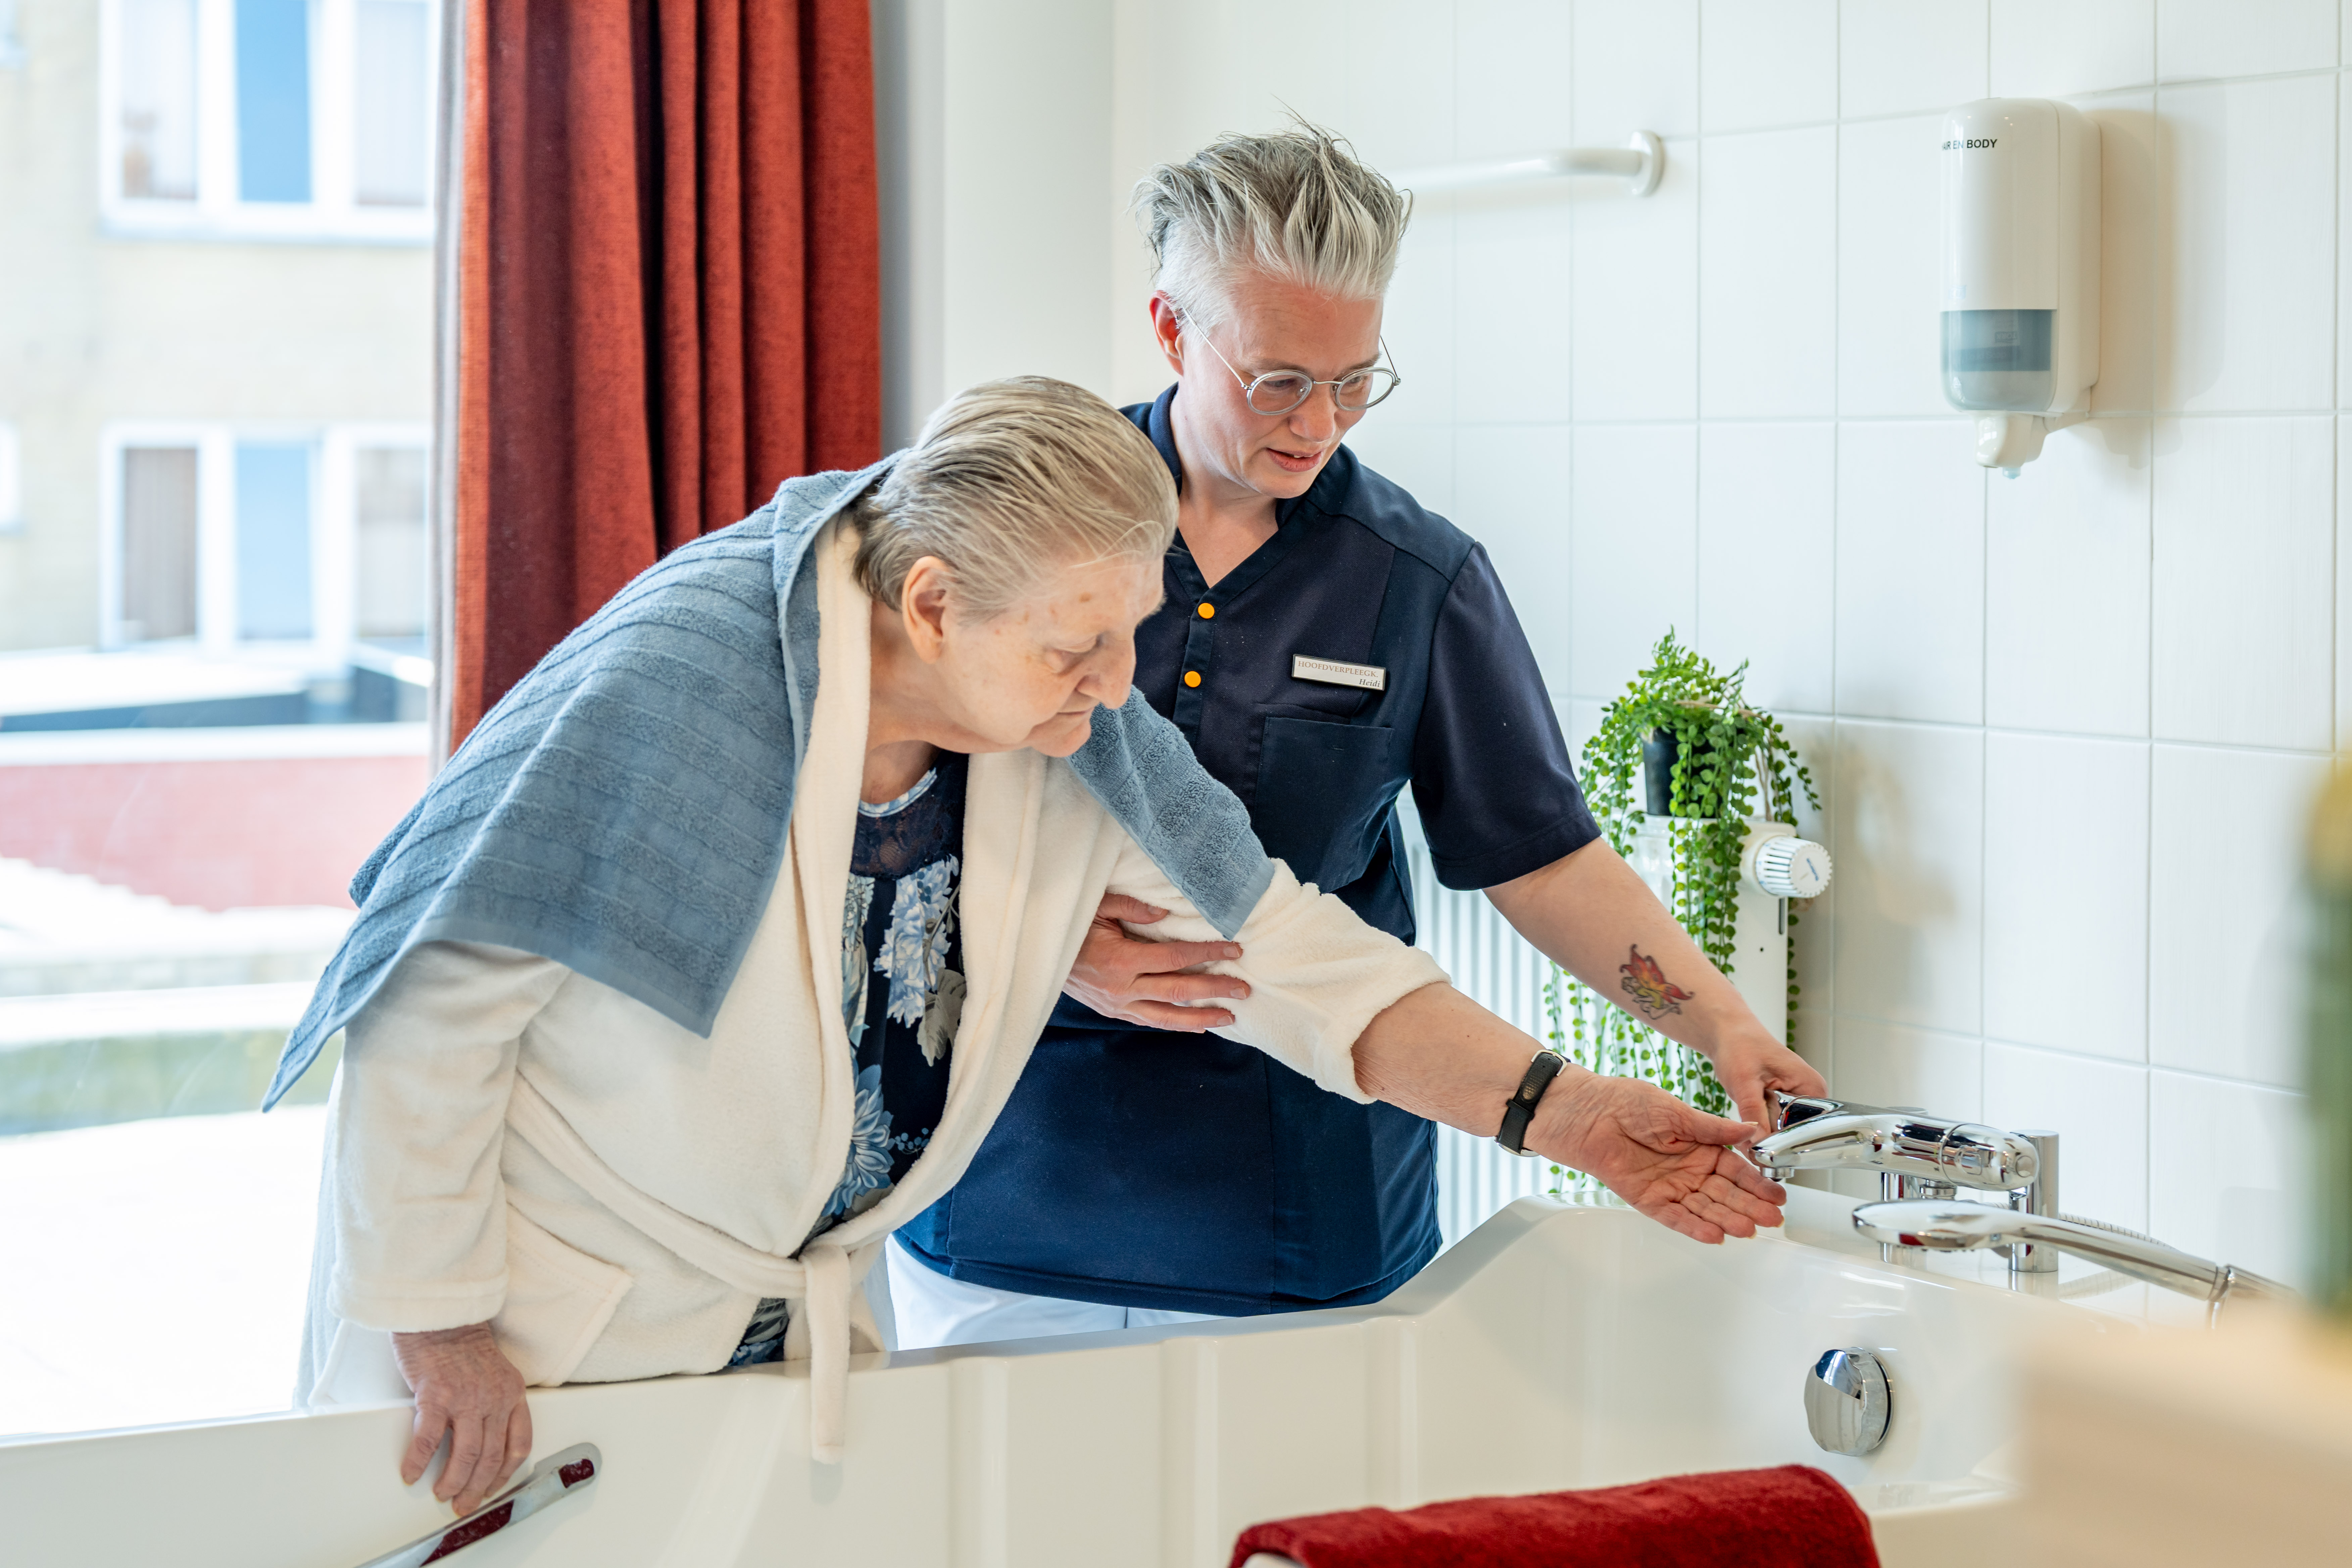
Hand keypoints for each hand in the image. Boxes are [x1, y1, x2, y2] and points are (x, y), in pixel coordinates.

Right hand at [390, 1322, 531, 1515]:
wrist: (440, 1314)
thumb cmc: (461, 1343)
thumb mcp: (493, 1372)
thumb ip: (493, 1401)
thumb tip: (481, 1437)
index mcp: (512, 1393)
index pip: (519, 1444)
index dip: (506, 1473)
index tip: (493, 1487)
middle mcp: (494, 1398)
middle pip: (492, 1457)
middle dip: (478, 1487)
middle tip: (464, 1503)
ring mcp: (466, 1398)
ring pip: (466, 1455)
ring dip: (453, 1481)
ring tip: (442, 1493)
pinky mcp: (435, 1396)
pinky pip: (428, 1440)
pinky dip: (418, 1462)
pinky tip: (411, 1473)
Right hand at [1061, 893, 1249, 1031]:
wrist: (1037, 956)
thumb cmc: (1070, 926)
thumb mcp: (1096, 906)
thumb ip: (1131, 906)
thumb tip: (1166, 912)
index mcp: (1120, 960)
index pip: (1175, 958)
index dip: (1208, 953)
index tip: (1235, 949)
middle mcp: (1123, 988)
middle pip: (1179, 990)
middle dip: (1215, 990)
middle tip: (1245, 990)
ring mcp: (1118, 1005)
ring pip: (1168, 1016)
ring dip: (1202, 1016)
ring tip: (1231, 1016)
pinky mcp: (1114, 1012)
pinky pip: (1151, 1021)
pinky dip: (1176, 1024)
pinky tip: (1198, 1026)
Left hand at [1533, 1072, 1788, 1243]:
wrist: (1586, 1112)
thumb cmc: (1626, 1102)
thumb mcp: (1677, 1112)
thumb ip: (1712, 1128)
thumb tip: (1749, 1130)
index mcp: (1699, 1146)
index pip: (1735, 1169)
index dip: (1756, 1183)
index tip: (1778, 1195)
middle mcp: (1687, 1170)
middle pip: (1724, 1193)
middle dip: (1749, 1207)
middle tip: (1773, 1219)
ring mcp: (1668, 1186)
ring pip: (1704, 1209)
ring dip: (1727, 1220)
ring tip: (1749, 1230)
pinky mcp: (1647, 1199)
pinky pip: (1674, 1217)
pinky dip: (1693, 1226)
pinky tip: (1715, 1235)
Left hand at [1703, 1022, 1827, 1138]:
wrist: (1728, 1032)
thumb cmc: (1740, 1045)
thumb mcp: (1745, 1082)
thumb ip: (1754, 1115)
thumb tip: (1757, 1147)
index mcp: (1813, 1088)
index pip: (1810, 1131)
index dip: (1785, 1145)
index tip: (1762, 1154)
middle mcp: (1811, 1095)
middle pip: (1797, 1133)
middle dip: (1771, 1141)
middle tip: (1748, 1146)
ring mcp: (1798, 1098)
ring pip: (1783, 1130)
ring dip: (1763, 1134)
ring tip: (1745, 1133)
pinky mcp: (1784, 1100)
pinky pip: (1775, 1122)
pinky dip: (1760, 1125)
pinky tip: (1746, 1124)